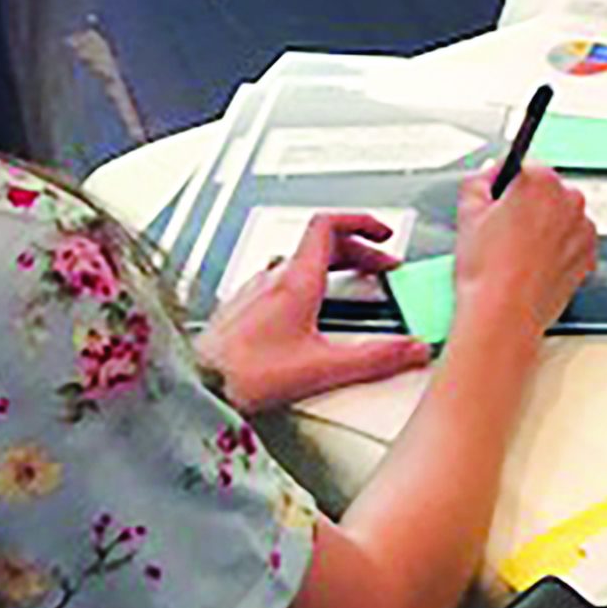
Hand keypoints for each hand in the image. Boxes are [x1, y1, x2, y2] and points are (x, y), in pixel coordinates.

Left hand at [197, 214, 432, 413]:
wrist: (195, 386)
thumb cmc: (243, 374)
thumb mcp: (322, 368)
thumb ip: (374, 359)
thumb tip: (411, 349)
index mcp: (296, 280)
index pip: (329, 224)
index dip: (361, 221)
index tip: (384, 233)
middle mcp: (273, 278)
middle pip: (322, 243)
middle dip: (359, 250)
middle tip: (380, 267)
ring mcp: (255, 291)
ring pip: (300, 261)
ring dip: (332, 265)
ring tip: (351, 284)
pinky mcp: (243, 309)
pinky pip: (281, 280)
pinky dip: (308, 284)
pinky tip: (310, 312)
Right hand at [452, 166, 595, 345]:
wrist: (503, 314)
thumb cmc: (487, 270)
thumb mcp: (467, 212)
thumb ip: (478, 181)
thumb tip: (489, 173)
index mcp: (541, 181)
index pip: (525, 166)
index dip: (505, 185)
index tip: (498, 198)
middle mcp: (570, 200)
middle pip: (546, 191)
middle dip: (527, 205)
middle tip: (502, 231)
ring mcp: (583, 229)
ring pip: (561, 217)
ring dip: (545, 226)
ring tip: (517, 253)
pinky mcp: (589, 255)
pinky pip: (573, 242)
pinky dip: (558, 249)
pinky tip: (533, 264)